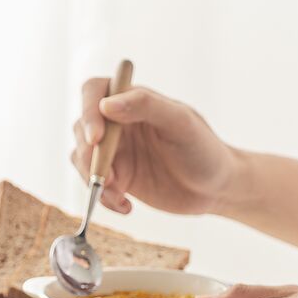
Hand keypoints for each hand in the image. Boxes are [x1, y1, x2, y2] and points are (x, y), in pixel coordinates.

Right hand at [71, 78, 239, 214]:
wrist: (216, 189)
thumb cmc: (204, 150)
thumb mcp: (181, 123)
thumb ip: (146, 106)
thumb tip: (107, 104)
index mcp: (133, 100)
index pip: (94, 91)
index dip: (88, 111)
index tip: (96, 139)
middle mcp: (118, 123)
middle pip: (81, 129)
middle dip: (89, 156)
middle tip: (110, 178)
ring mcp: (115, 152)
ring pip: (81, 159)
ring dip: (94, 180)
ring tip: (120, 195)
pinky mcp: (117, 178)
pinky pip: (93, 186)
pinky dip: (103, 199)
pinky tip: (127, 206)